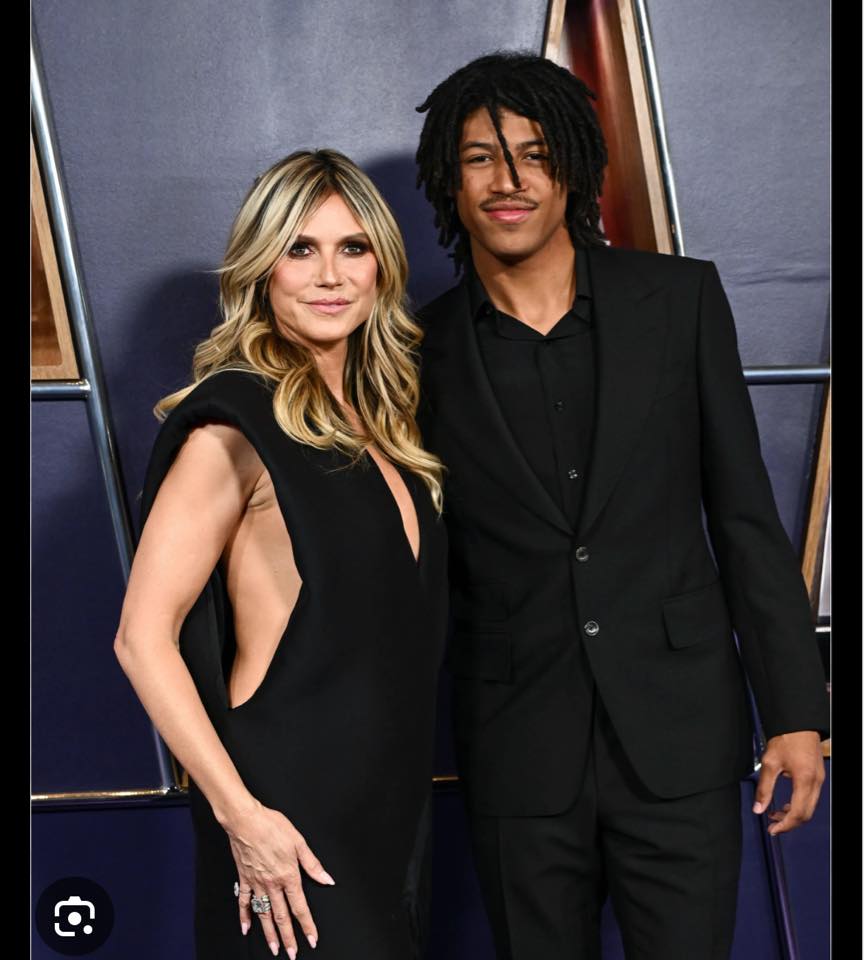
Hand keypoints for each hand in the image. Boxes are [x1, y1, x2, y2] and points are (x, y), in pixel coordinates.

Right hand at [225, 799, 334, 956]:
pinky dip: (244, 916)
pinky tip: (246, 928)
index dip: (307, 925)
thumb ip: (313, 864)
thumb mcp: (299, 842)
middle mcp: (272, 884)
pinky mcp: (244, 878)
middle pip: (282, 916)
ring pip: (264, 914)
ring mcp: (256, 883)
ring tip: (274, 948)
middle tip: (291, 954)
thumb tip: (327, 879)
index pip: (300, 907)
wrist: (246, 820)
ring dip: (269, 933)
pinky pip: (244, 902)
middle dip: (288, 937)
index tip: (311, 939)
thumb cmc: (272, 826)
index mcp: (288, 875)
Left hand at [753, 730, 824, 836]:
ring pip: (809, 807)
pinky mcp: (817, 777)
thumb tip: (758, 808)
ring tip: (774, 814)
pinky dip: (798, 805)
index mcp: (804, 780)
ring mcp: (819, 780)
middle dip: (789, 823)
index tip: (772, 830)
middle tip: (772, 825)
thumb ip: (764, 788)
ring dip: (793, 814)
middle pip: (806, 814)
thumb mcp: (769, 762)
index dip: (785, 825)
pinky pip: (810, 798)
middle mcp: (815, 783)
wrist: (798, 723)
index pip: (797, 813)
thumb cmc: (785, 738)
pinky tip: (784, 803)